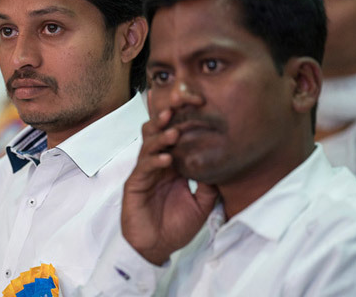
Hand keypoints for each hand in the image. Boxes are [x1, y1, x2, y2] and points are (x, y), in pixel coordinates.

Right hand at [121, 109, 217, 264]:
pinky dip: (155, 161)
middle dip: (165, 120)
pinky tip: (166, 159)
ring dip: (160, 137)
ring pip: (148, 146)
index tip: (195, 107)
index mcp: (173, 166)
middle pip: (157, 134)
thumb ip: (209, 186)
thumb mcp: (202, 205)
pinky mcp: (135, 184)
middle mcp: (158, 165)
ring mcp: (145, 173)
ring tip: (173, 131)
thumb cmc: (175, 226)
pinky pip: (144, 168)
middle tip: (176, 107)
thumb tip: (220, 168)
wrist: (156, 247)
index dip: (181, 122)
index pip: (175, 138)